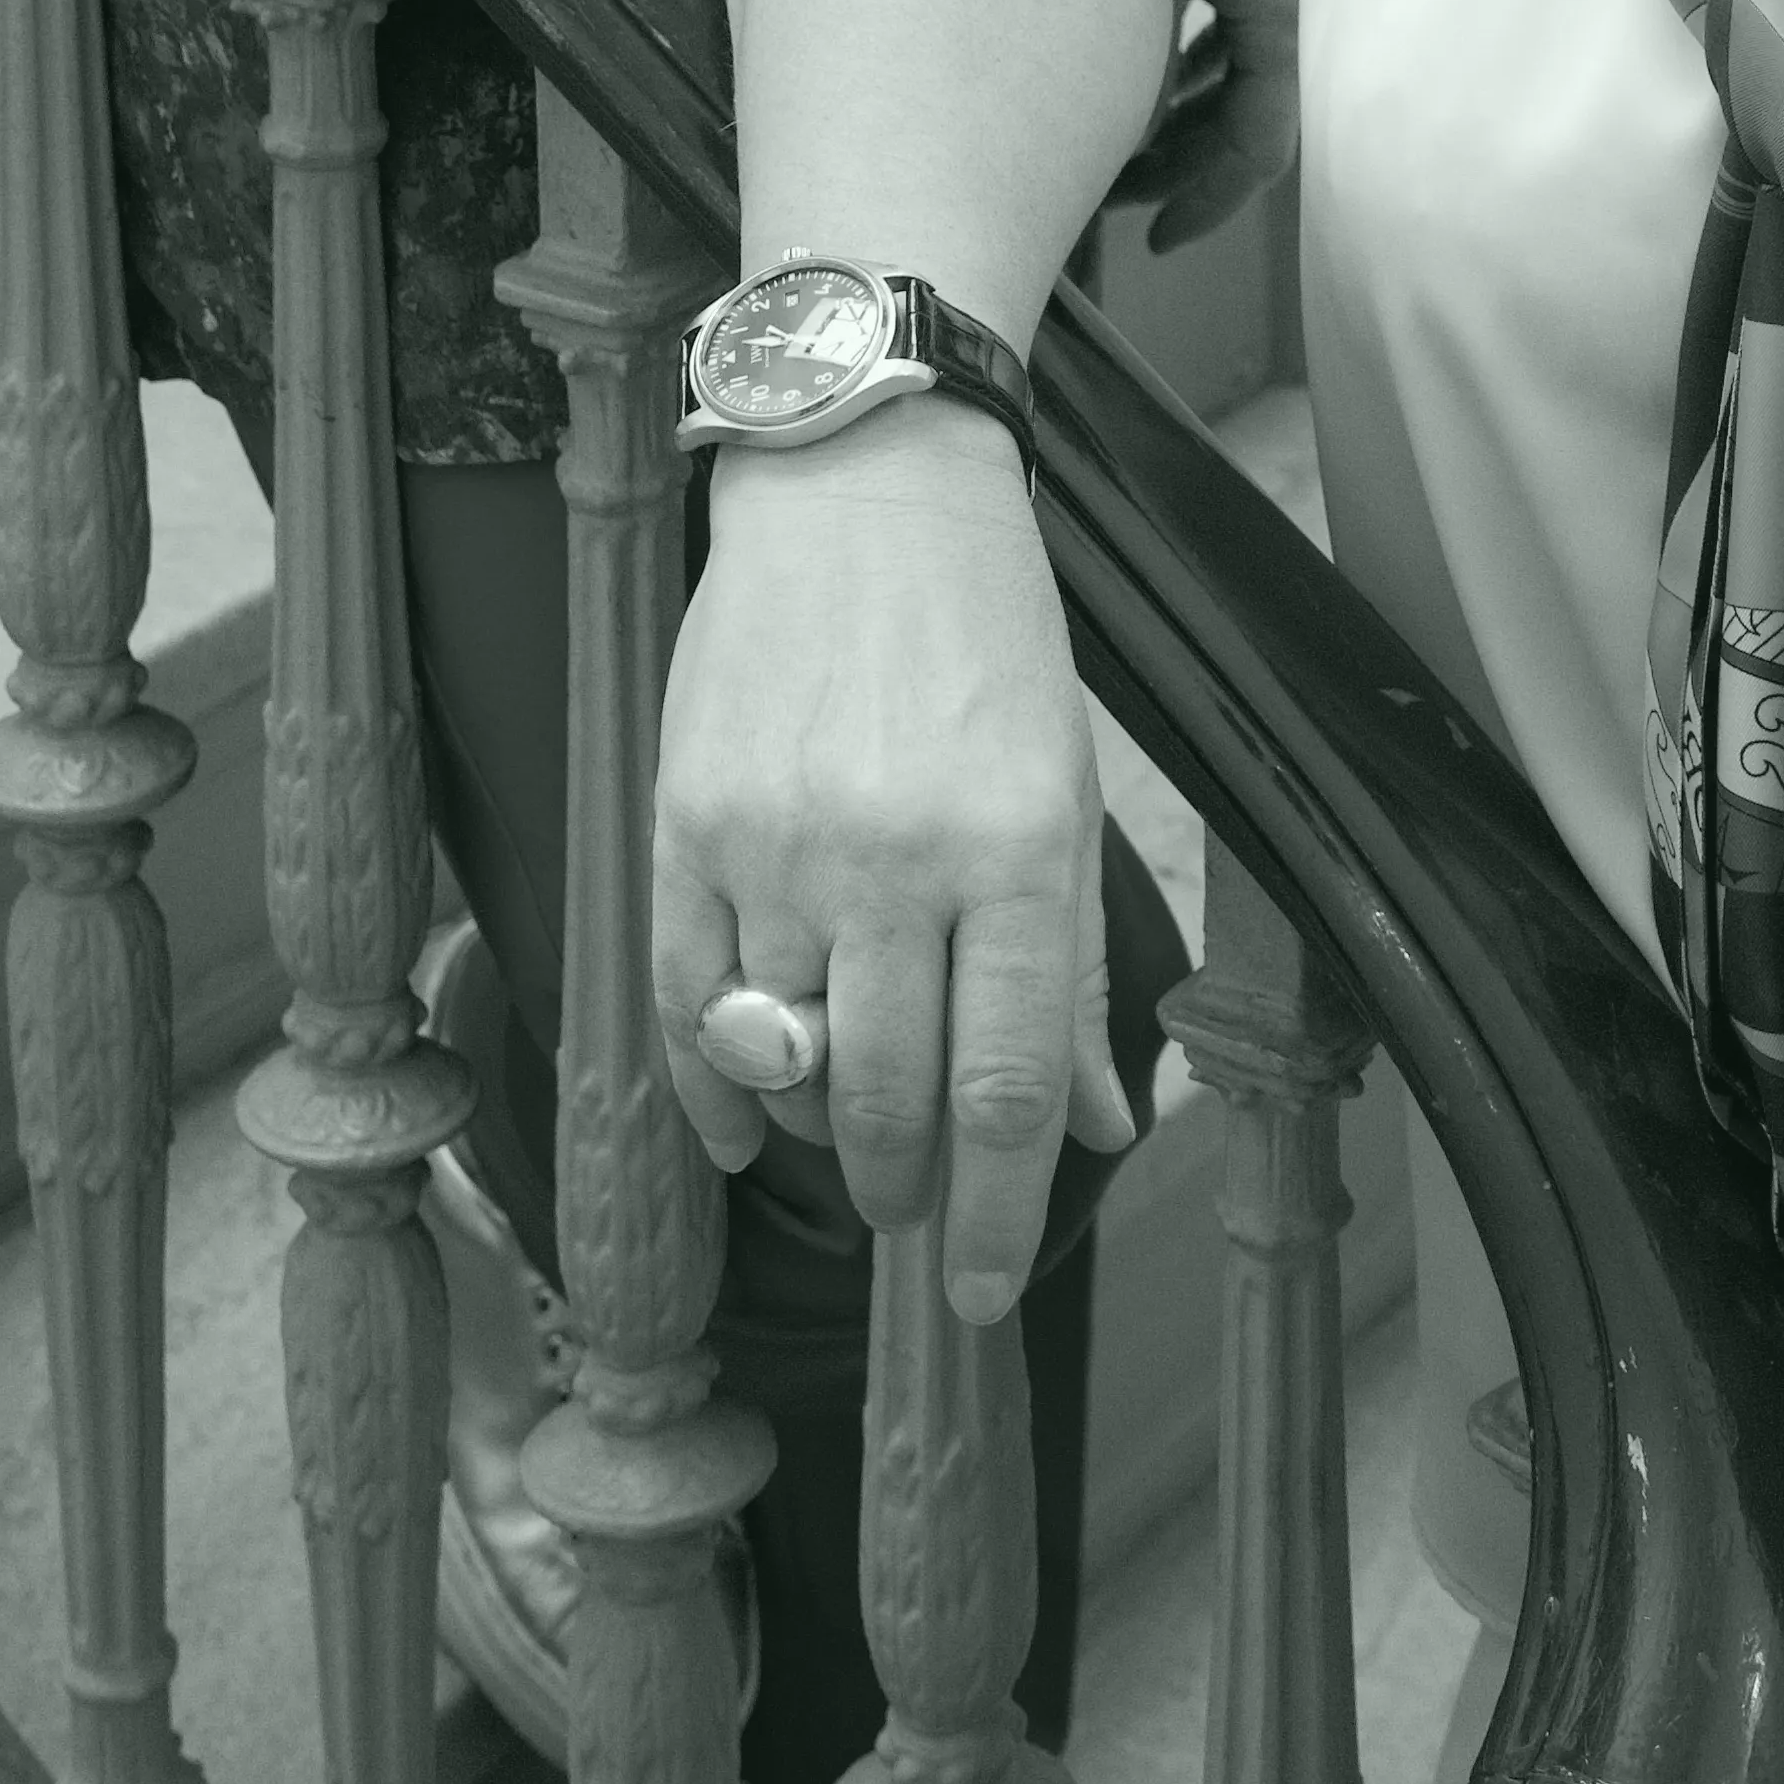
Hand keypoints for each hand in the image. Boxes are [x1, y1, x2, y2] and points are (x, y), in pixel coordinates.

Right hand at [650, 400, 1134, 1319]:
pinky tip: (740, 1126)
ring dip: (814, 1132)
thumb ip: (1070, 975)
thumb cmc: (988, 644)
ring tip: (846, 1136)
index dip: (1001, 1214)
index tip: (988, 1295)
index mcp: (1015, 851)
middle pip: (885, 1097)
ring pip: (781, 1061)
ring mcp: (775, 842)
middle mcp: (894, 856)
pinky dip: (708, 1088)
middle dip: (903, 1192)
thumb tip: (1103, 1132)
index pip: (1006, 1088)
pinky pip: (679, 1000)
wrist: (862, 488)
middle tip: (914, 1219)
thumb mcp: (1069, 796)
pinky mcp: (684, 820)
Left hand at [1106, 0, 1301, 256]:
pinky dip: (1182, 64)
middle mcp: (1286, 0)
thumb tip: (1129, 150)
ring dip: (1174, 114)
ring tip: (1110, 146)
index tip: (1156, 242)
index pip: (1262, 144)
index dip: (1209, 203)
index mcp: (1280, 21)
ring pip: (1232, 71)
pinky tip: (1143, 79)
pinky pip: (1224, 26)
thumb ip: (1139, 86)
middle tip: (1107, 198)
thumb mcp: (1135, 3)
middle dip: (1175, 164)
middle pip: (1244, 113)